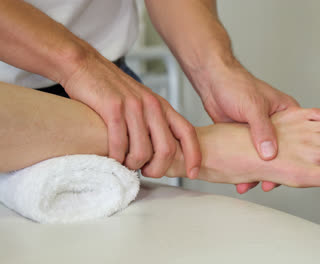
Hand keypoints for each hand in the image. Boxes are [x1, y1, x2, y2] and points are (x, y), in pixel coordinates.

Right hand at [62, 51, 200, 178]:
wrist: (84, 65)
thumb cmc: (112, 90)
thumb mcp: (141, 103)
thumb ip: (153, 123)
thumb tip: (162, 152)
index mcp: (162, 106)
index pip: (187, 132)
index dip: (193, 155)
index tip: (192, 173)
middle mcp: (152, 105)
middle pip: (167, 149)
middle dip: (158, 169)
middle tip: (146, 172)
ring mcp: (133, 106)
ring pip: (142, 151)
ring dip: (133, 165)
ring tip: (125, 163)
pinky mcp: (112, 108)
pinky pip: (119, 144)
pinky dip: (116, 157)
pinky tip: (111, 157)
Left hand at [194, 62, 319, 192]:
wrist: (211, 81)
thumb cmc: (236, 83)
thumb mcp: (253, 106)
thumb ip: (263, 130)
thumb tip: (270, 153)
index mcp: (287, 113)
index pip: (305, 139)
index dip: (303, 157)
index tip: (299, 173)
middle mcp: (277, 124)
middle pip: (286, 154)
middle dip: (279, 170)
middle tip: (271, 183)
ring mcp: (261, 133)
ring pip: (267, 158)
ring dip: (260, 172)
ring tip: (253, 184)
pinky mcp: (246, 139)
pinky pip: (250, 158)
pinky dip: (246, 170)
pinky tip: (242, 180)